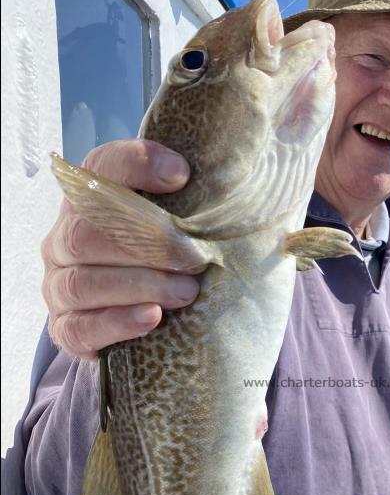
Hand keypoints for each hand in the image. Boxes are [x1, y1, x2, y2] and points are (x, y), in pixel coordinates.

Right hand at [42, 139, 201, 359]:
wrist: (147, 320)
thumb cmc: (169, 263)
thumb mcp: (180, 226)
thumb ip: (192, 203)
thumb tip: (227, 186)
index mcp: (89, 202)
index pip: (101, 167)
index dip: (137, 165)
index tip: (182, 174)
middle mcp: (64, 240)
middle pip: (86, 233)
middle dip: (146, 245)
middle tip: (194, 259)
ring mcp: (58, 287)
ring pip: (83, 282)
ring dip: (141, 285)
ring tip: (185, 292)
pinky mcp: (66, 330)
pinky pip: (81, 327)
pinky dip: (119, 322)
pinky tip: (153, 317)